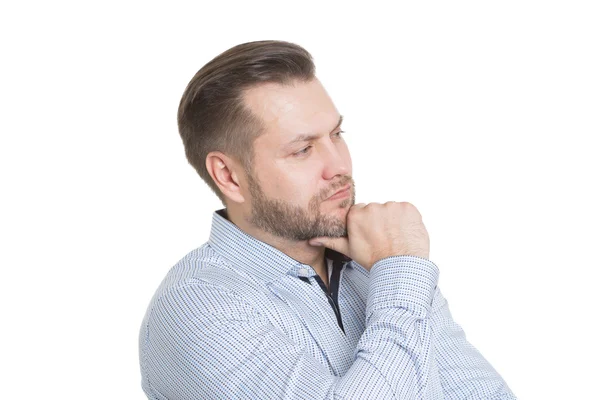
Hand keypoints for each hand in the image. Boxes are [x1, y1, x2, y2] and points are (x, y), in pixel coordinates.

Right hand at [309, 202, 429, 269]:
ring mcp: (392, 206)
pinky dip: (407, 219)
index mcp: (356, 214)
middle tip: (384, 237)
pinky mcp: (408, 207)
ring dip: (394, 220)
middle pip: (376, 209)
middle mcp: (372, 207)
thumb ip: (331, 241)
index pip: (361, 212)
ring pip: (391, 210)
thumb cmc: (374, 259)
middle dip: (380, 220)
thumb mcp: (349, 250)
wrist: (399, 267)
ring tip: (395, 236)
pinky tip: (404, 232)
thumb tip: (312, 239)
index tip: (371, 234)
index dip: (366, 224)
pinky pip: (406, 210)